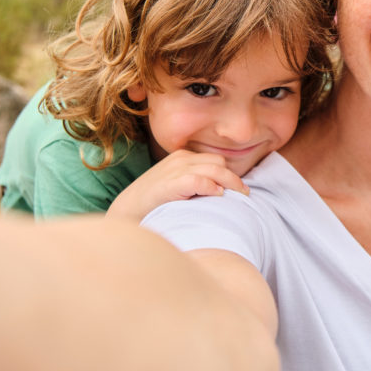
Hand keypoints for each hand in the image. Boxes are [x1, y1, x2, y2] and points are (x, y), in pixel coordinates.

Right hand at [107, 149, 248, 221]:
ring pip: (215, 168)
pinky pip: (199, 180)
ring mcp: (175, 169)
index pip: (215, 160)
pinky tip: (218, 195)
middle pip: (219, 162)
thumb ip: (195, 183)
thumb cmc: (153, 204)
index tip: (240, 189)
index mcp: (181, 158)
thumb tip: (221, 191)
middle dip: (233, 177)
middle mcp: (181, 159)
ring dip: (231, 182)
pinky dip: (211, 186)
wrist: (126, 213)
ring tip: (240, 196)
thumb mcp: (176, 187)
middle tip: (244, 194)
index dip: (229, 174)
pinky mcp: (171, 183)